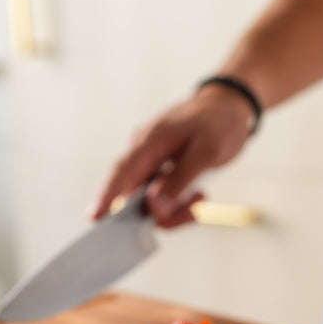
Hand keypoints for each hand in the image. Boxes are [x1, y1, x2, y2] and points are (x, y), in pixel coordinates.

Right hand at [90, 83, 254, 227]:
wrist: (228, 106)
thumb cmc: (219, 123)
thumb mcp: (208, 152)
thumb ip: (181, 180)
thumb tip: (154, 207)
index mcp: (152, 140)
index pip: (123, 172)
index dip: (107, 196)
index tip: (94, 217)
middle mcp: (143, 150)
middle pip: (132, 193)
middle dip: (160, 212)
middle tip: (195, 207)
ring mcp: (148, 160)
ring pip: (147, 200)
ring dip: (174, 208)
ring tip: (200, 196)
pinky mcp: (156, 169)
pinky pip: (158, 196)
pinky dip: (176, 203)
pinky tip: (197, 193)